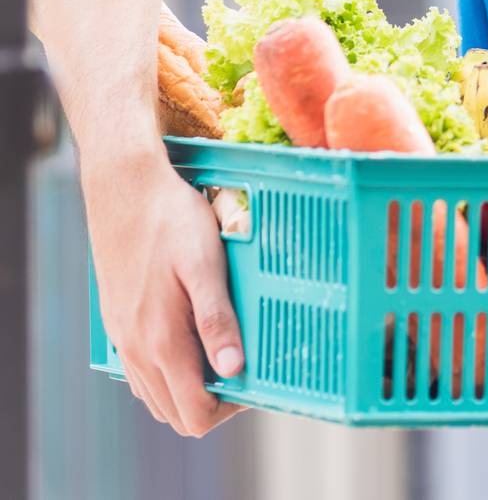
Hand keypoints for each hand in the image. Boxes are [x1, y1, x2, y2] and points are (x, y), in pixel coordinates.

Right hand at [84, 147, 245, 436]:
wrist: (125, 187)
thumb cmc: (171, 221)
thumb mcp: (205, 266)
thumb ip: (218, 321)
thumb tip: (234, 369)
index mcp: (160, 341)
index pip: (194, 413)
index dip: (229, 408)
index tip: (257, 380)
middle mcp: (135, 348)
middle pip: (175, 412)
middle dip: (212, 403)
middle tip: (244, 368)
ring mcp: (122, 336)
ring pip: (156, 394)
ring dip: (189, 389)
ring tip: (223, 352)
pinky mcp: (118, 321)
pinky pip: (142, 370)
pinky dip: (168, 371)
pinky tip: (192, 340)